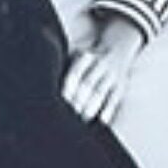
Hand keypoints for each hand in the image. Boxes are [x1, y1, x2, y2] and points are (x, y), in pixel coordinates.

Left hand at [63, 8, 145, 123]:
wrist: (119, 45)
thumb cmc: (87, 59)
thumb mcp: (76, 55)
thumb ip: (62, 68)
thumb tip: (46, 87)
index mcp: (85, 56)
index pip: (74, 73)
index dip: (67, 89)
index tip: (58, 103)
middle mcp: (100, 64)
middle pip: (87, 85)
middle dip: (77, 102)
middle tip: (67, 118)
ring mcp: (112, 74)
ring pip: (100, 93)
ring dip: (89, 109)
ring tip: (80, 121)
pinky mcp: (121, 85)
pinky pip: (114, 99)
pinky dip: (108, 111)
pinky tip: (100, 121)